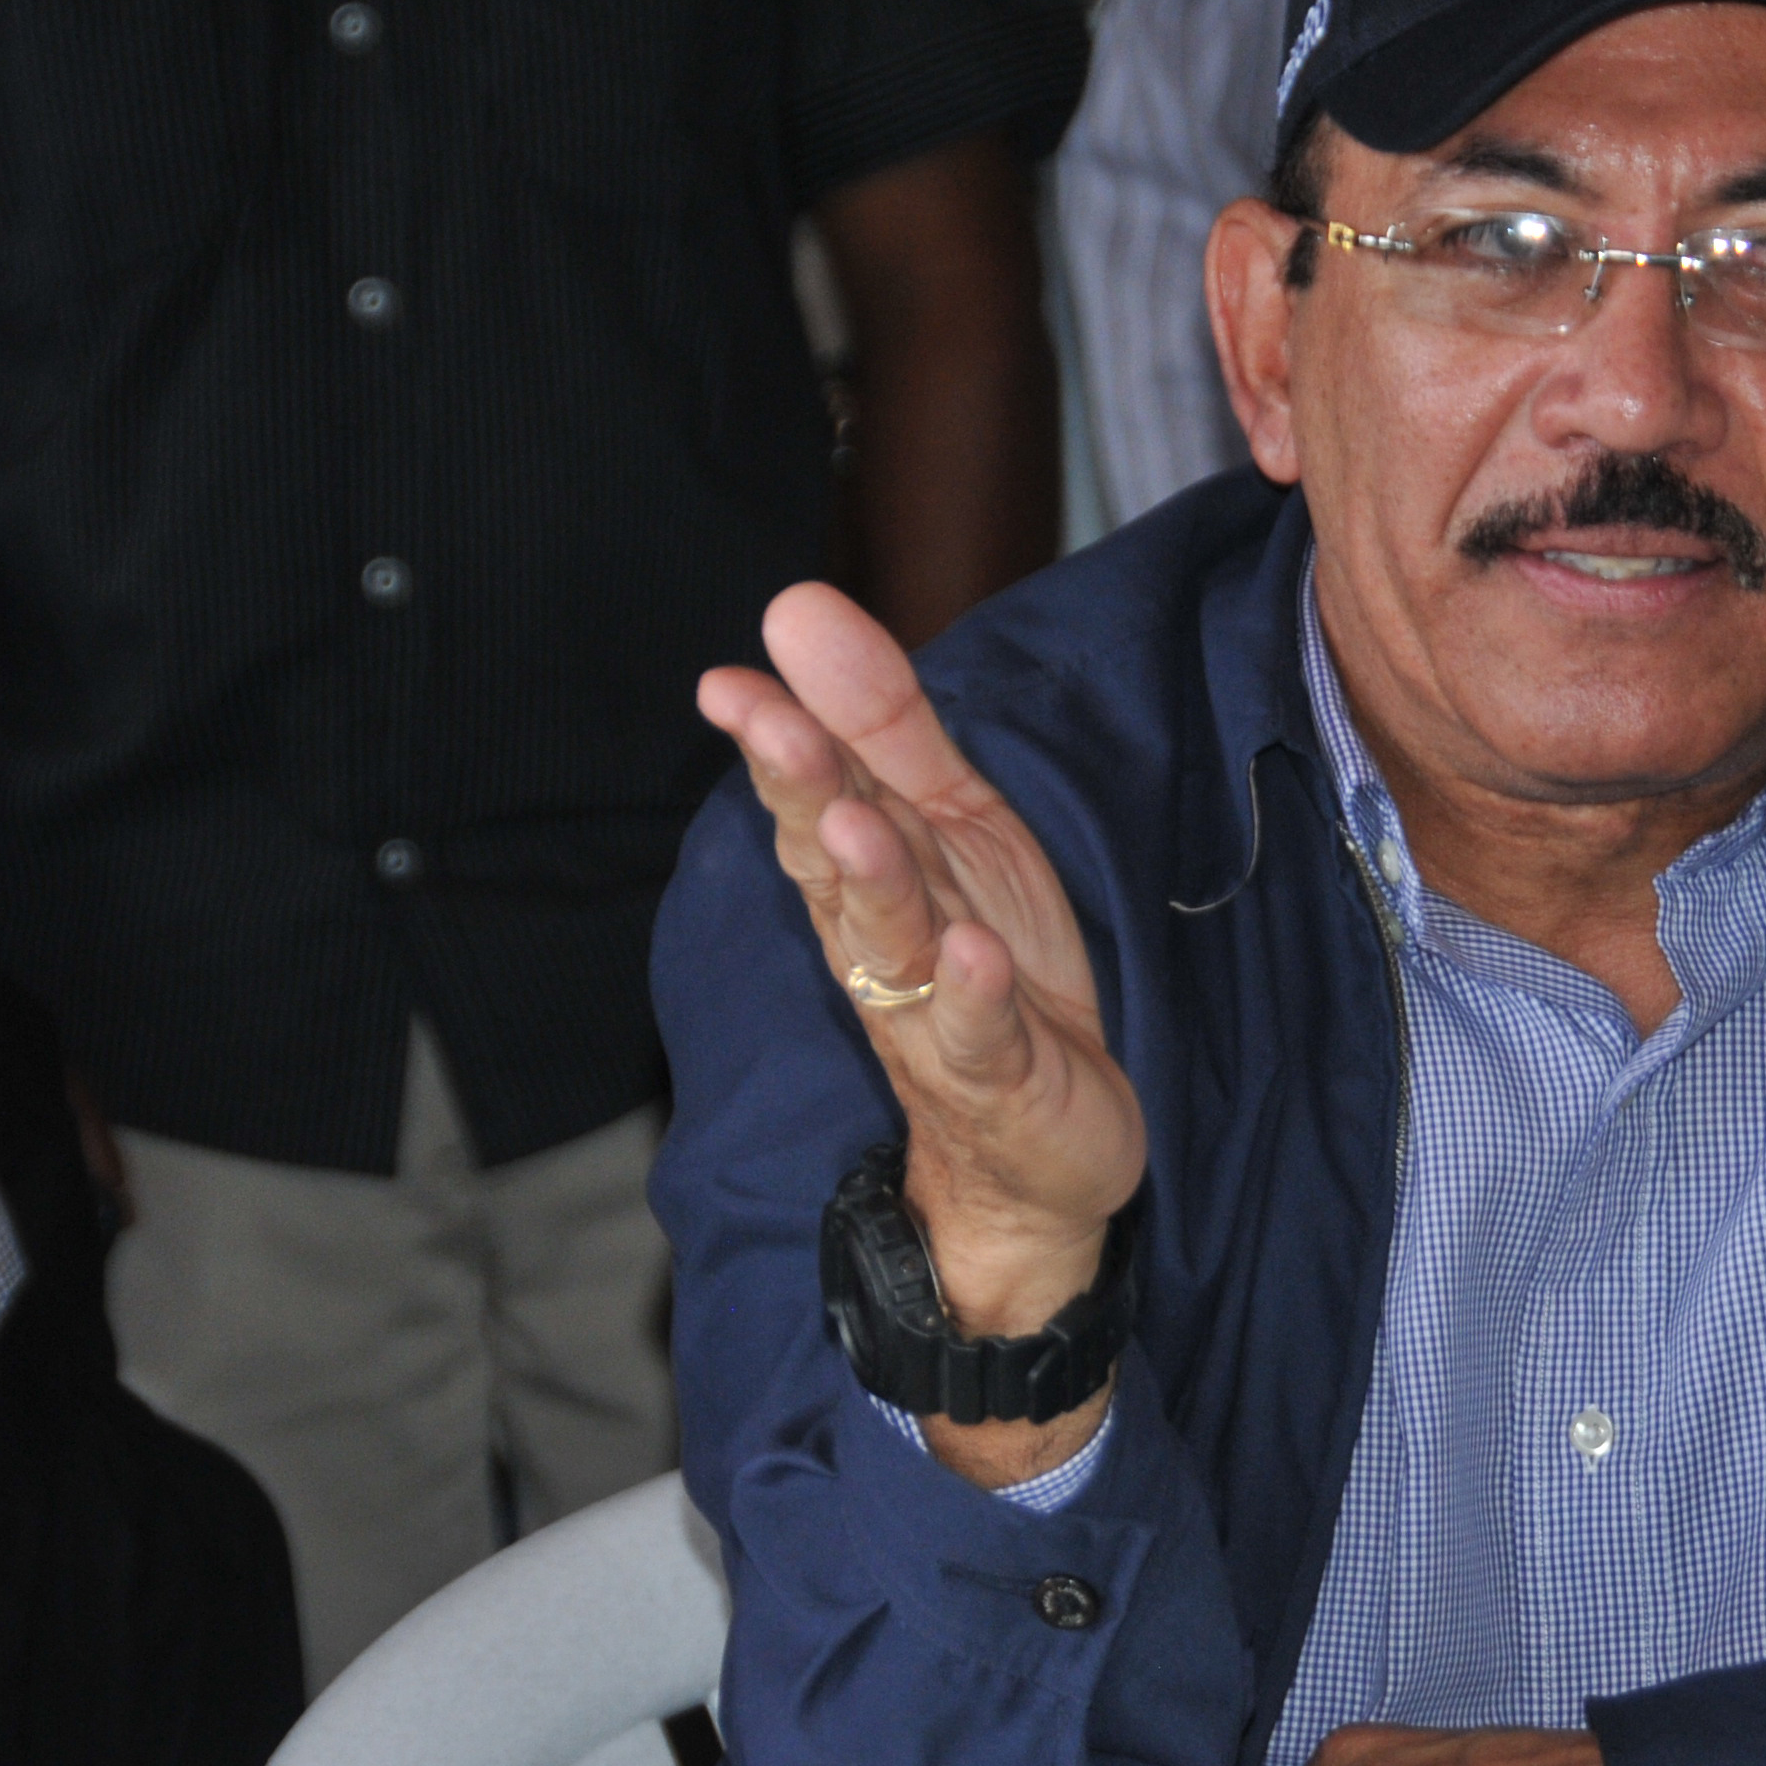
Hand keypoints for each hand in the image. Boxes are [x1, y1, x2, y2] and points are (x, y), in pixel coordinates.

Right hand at [698, 584, 1143, 1386]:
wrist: (1035, 1157)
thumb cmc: (988, 976)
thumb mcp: (955, 831)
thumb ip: (886, 728)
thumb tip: (797, 608)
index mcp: (873, 876)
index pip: (816, 797)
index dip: (779, 740)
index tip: (731, 681)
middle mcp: (884, 944)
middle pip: (837, 862)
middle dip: (804, 791)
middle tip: (772, 722)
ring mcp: (937, 1017)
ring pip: (895, 944)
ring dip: (875, 882)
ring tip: (855, 819)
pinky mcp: (1001, 1080)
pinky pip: (980, 1036)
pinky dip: (974, 997)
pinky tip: (972, 955)